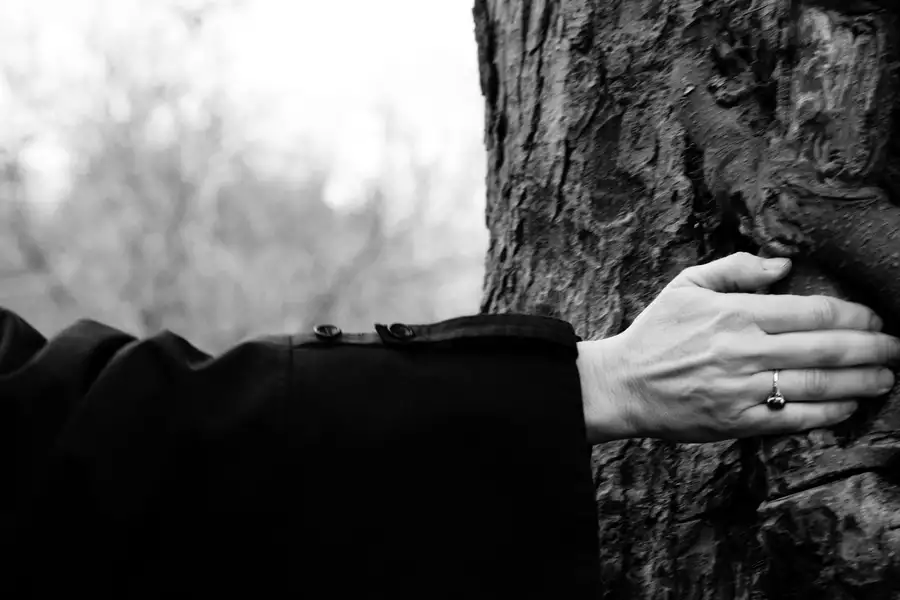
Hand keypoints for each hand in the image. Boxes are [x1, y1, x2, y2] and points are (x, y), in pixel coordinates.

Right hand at [577, 252, 899, 443]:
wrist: (623, 385)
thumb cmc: (656, 332)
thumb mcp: (685, 285)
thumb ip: (736, 269)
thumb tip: (784, 263)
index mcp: (735, 312)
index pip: (812, 311)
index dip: (853, 314)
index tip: (873, 318)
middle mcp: (743, 350)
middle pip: (826, 348)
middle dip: (872, 348)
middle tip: (896, 347)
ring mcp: (741, 389)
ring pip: (818, 385)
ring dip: (862, 381)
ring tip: (887, 377)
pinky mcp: (737, 421)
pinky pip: (795, 418)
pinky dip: (829, 412)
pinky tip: (849, 405)